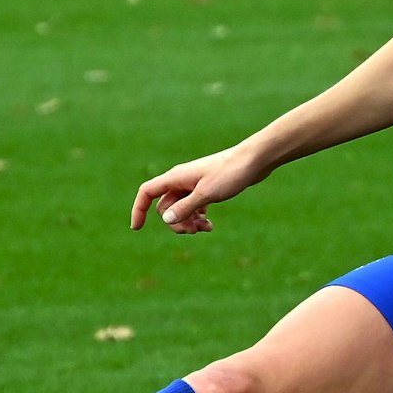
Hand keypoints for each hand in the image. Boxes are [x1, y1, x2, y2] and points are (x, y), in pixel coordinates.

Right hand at [129, 146, 269, 233]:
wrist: (255, 160)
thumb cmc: (230, 173)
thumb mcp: (206, 194)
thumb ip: (185, 208)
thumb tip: (165, 220)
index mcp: (176, 178)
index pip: (147, 192)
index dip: (139, 209)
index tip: (137, 228)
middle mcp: (182, 180)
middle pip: (165, 206)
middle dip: (176, 222)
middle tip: (194, 231)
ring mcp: (194, 184)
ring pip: (181, 209)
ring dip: (189, 222)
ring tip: (206, 228)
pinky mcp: (207, 188)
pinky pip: (194, 207)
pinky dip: (198, 217)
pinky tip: (210, 225)